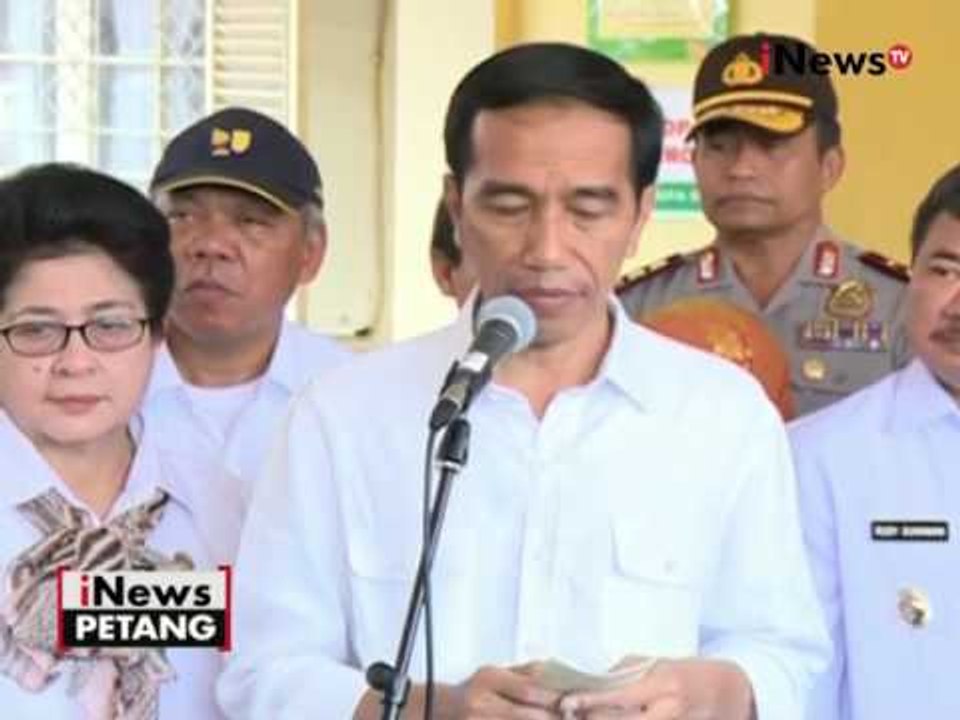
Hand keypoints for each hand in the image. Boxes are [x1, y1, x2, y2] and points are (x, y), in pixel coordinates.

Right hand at [448, 662, 563, 718]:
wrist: (437, 708)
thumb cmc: (472, 691)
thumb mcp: (491, 674)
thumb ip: (520, 674)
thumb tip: (550, 672)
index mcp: (488, 679)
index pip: (526, 690)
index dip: (551, 699)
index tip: (569, 702)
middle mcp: (480, 701)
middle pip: (525, 715)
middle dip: (550, 719)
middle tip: (570, 718)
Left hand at [557, 658, 754, 719]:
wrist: (733, 692)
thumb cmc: (690, 674)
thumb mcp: (660, 664)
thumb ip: (626, 674)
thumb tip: (592, 683)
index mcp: (664, 683)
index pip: (618, 696)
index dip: (590, 702)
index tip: (567, 704)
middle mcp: (670, 710)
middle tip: (572, 715)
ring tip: (588, 717)